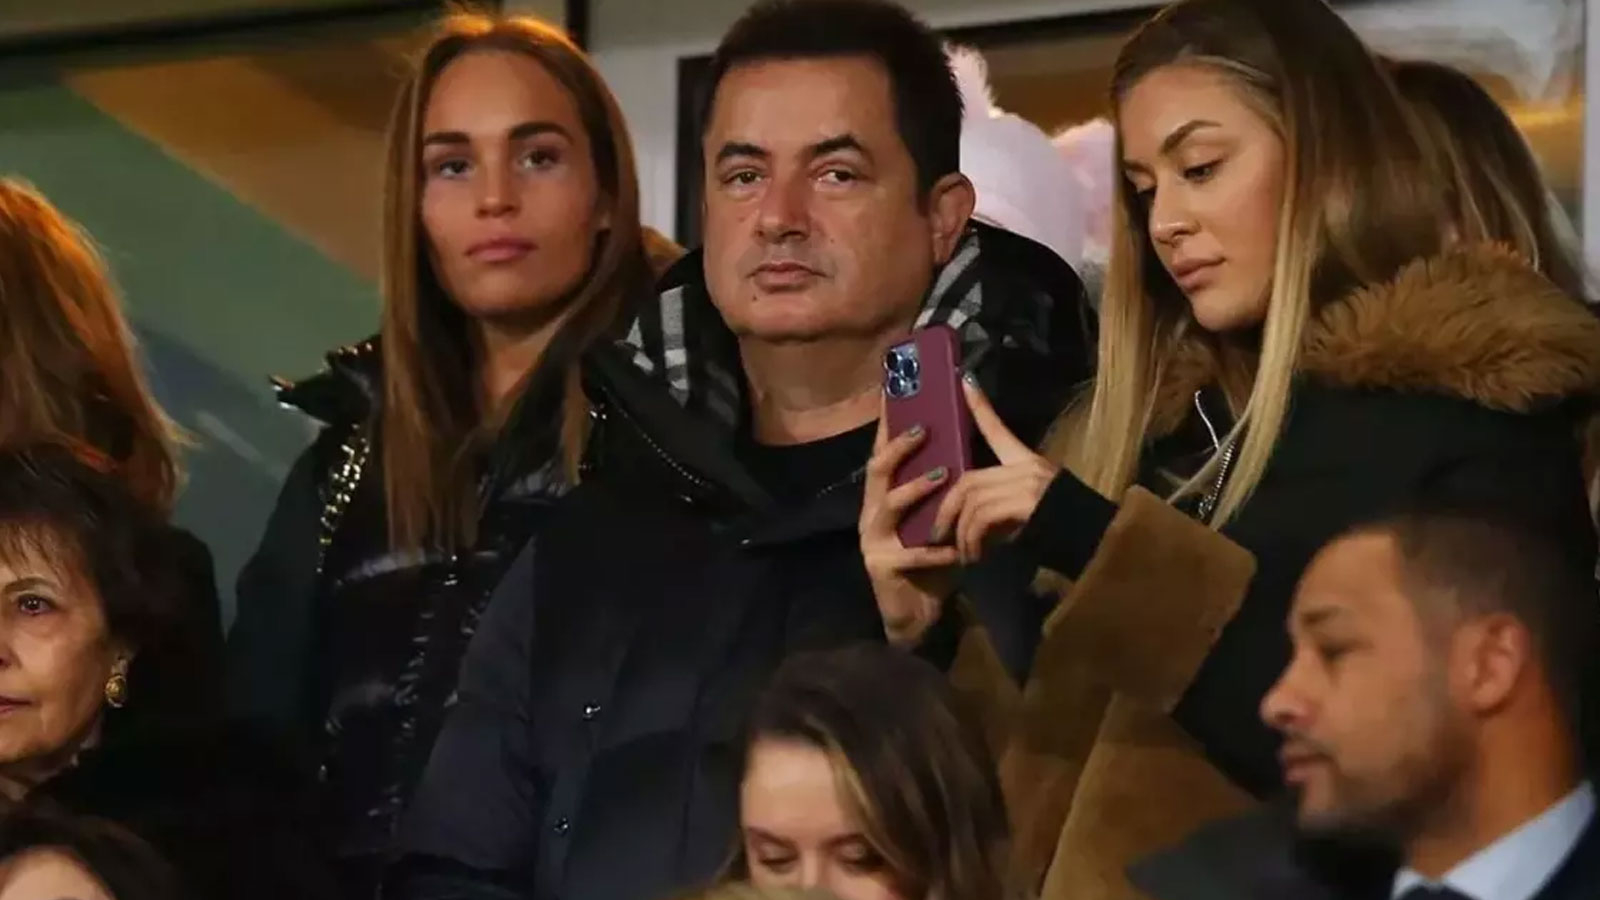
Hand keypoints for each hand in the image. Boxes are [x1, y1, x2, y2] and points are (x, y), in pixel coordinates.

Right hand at [859, 411, 961, 646]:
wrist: (918, 614)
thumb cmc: (932, 561)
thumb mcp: (937, 519)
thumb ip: (942, 489)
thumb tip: (963, 447)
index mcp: (883, 498)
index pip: (883, 453)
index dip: (887, 425)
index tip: (895, 393)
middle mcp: (871, 513)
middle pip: (878, 471)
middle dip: (899, 448)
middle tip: (924, 428)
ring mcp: (872, 539)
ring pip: (889, 507)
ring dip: (916, 490)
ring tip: (942, 476)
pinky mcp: (881, 565)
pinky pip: (909, 553)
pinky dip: (934, 550)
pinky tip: (955, 550)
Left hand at [931, 376, 1059, 563]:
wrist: (1101, 545)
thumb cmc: (1070, 533)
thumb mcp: (1031, 513)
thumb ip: (1005, 508)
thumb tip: (974, 523)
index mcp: (1029, 464)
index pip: (998, 429)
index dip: (980, 406)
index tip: (965, 381)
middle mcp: (1028, 467)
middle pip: (970, 479)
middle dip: (947, 509)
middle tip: (938, 534)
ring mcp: (1028, 482)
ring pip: (973, 499)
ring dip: (961, 532)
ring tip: (962, 555)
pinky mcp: (1027, 500)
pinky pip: (984, 516)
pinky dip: (972, 539)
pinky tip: (974, 557)